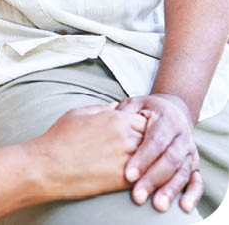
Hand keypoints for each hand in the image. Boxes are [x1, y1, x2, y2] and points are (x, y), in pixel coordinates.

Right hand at [34, 103, 146, 199]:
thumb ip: (101, 109)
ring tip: (146, 164)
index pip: (145, 119)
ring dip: (150, 161)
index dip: (144, 125)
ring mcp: (127, 159)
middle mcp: (125, 137)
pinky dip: (145, 176)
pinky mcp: (124, 180)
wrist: (49, 166)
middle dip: (151, 143)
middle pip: (153, 139)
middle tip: (148, 149)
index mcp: (116, 118)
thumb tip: (115, 107)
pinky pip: (145, 176)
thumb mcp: (78, 114)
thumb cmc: (60, 138)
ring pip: (152, 159)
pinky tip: (139, 177)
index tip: (141, 131)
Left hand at [117, 93, 200, 213]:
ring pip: (182, 172)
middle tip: (138, 196)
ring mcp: (189, 151)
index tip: (128, 175)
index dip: (143, 159)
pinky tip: (184, 207)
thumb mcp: (136, 103)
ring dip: (170, 190)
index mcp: (167, 120)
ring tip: (158, 205)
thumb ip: (125, 111)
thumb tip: (114, 120)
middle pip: (169, 160)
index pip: (155, 141)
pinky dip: (193, 194)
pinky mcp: (194, 163)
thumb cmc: (148, 110)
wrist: (173, 111)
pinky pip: (196, 180)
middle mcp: (181, 137)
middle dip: (153, 179)